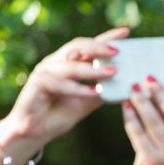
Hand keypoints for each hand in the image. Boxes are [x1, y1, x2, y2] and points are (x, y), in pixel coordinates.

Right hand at [2, 27, 129, 145]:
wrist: (36, 132)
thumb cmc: (60, 114)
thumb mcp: (88, 102)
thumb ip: (103, 92)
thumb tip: (127, 86)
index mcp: (69, 63)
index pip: (89, 46)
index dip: (107, 37)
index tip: (126, 31)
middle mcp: (56, 63)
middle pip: (78, 46)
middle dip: (99, 47)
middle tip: (118, 51)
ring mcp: (45, 71)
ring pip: (70, 64)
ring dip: (93, 69)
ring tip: (113, 72)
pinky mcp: (37, 84)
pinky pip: (58, 83)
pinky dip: (77, 88)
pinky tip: (93, 92)